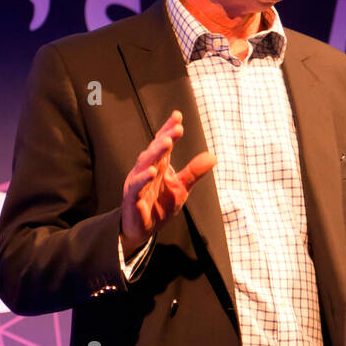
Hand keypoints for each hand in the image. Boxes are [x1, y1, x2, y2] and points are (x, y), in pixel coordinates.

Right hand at [121, 111, 214, 257]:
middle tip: (177, 128)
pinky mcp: (132, 198)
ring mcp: (137, 182)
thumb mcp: (181, 188)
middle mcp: (145, 169)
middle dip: (166, 138)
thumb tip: (213, 156)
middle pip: (155, 151)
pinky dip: (143, 178)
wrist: (142, 230)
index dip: (168, 130)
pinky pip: (137, 186)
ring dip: (155, 153)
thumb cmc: (159, 206)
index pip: (163, 143)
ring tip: (167, 143)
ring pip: (145, 164)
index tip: (177, 116)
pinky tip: (152, 171)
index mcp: (158, 165)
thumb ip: (194, 172)